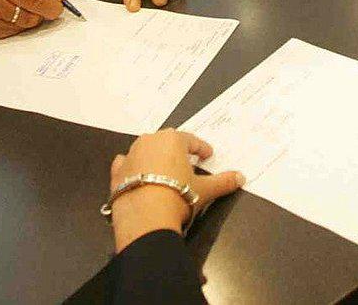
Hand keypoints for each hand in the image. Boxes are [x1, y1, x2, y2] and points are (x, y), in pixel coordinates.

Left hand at [108, 130, 244, 252]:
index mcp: (172, 140)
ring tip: (165, 170)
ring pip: (145, 150)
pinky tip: (138, 174)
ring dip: (155, 157)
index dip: (201, 148)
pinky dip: (133, 167)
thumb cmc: (178, 196)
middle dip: (177, 150)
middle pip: (166, 142)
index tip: (207, 154)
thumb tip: (241, 177)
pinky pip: (126, 164)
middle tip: (187, 161)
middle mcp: (149, 141)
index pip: (191, 140)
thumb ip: (223, 181)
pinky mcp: (117, 172)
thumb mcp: (205, 190)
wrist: (145, 217)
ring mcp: (130, 155)